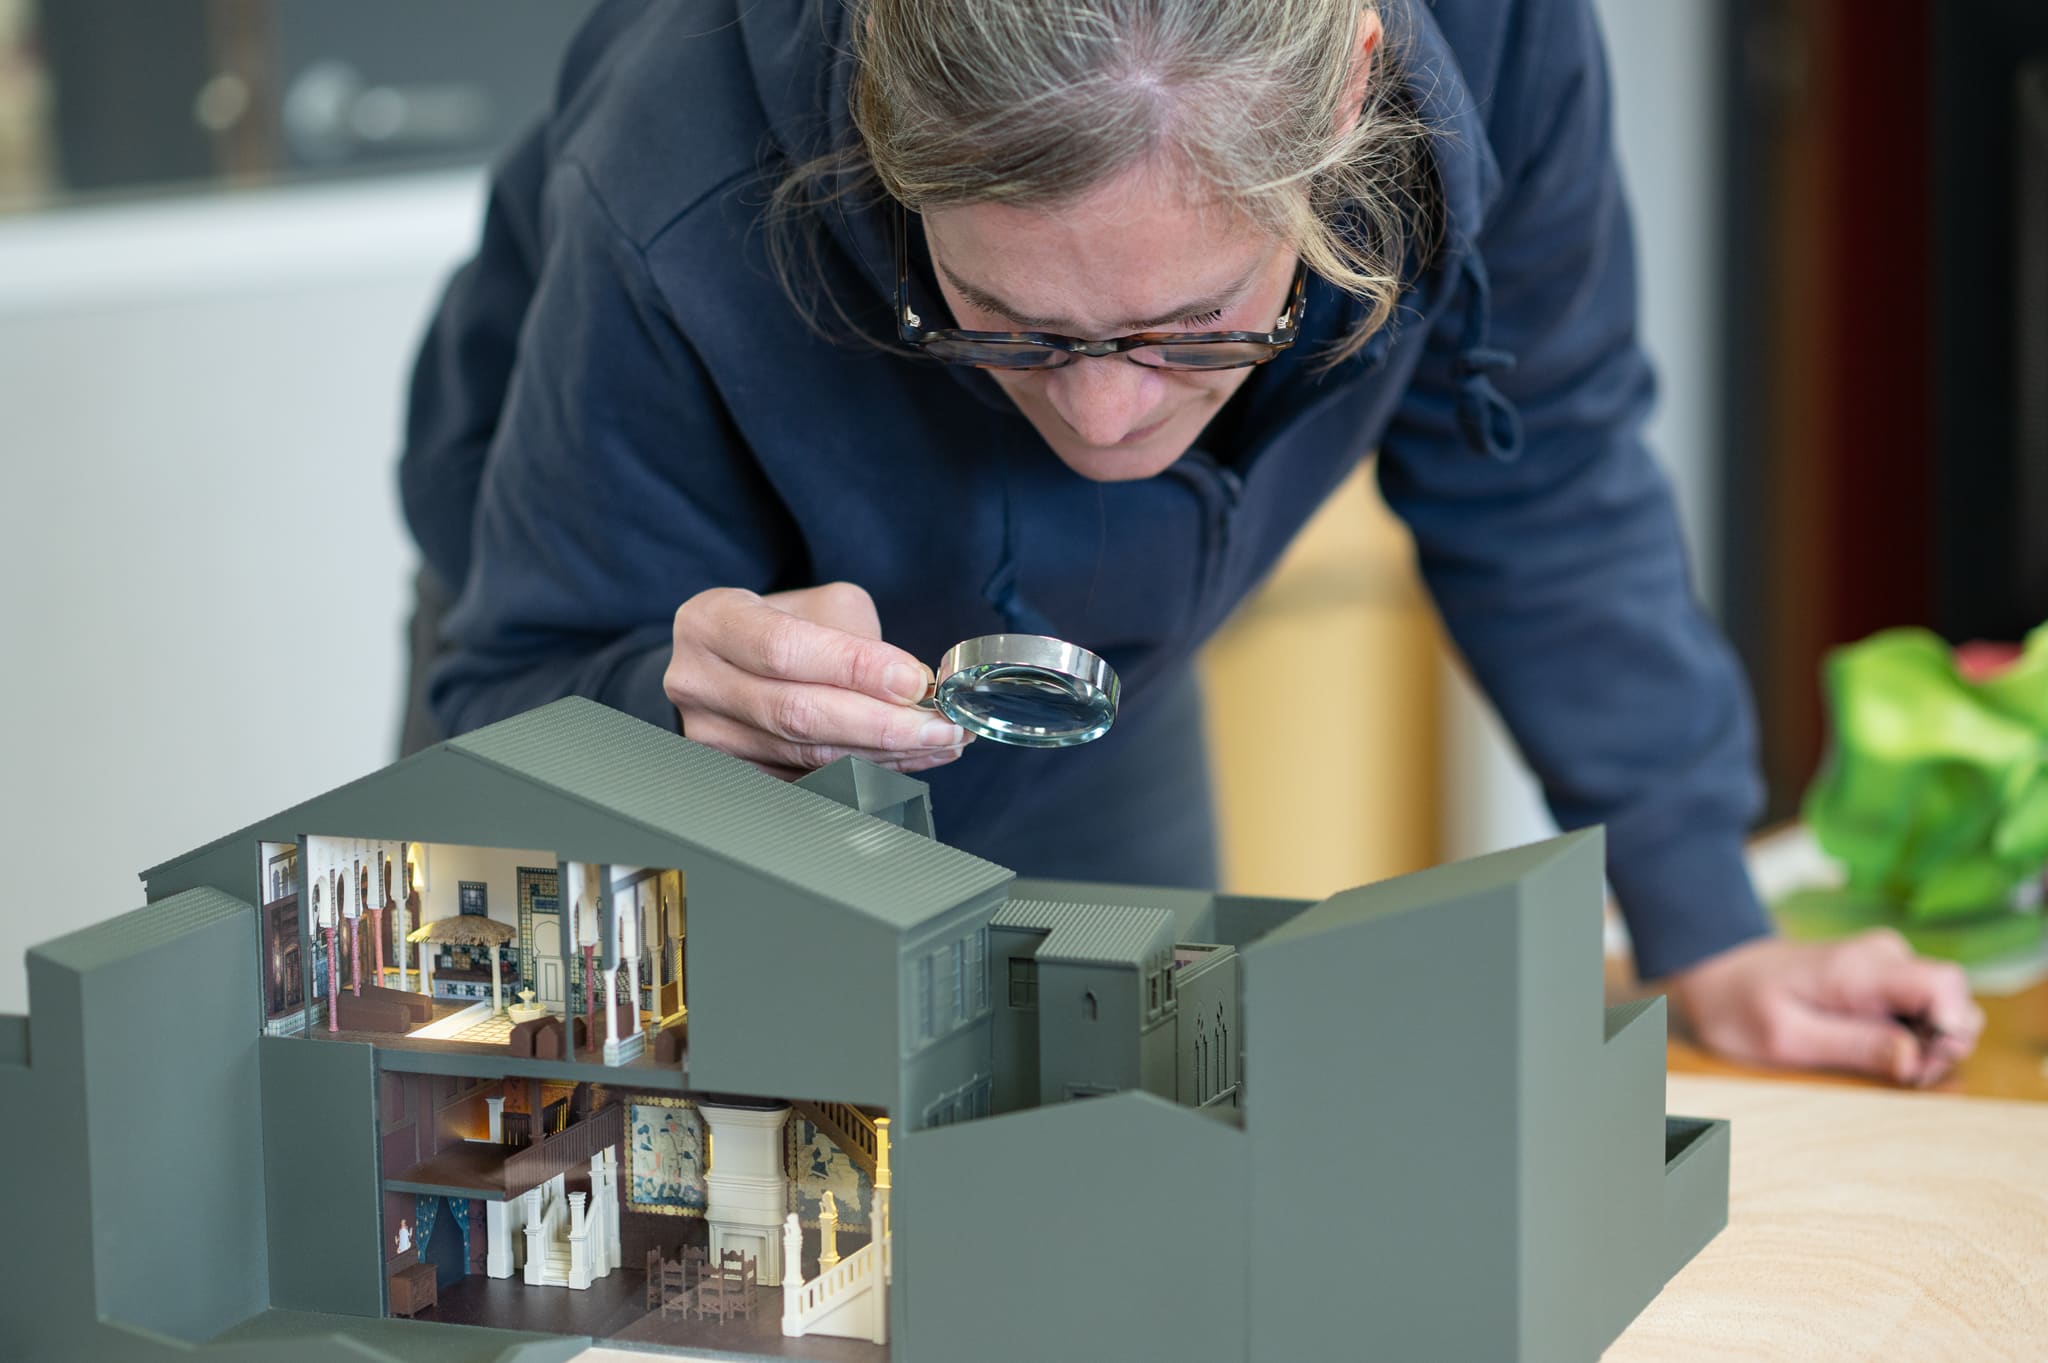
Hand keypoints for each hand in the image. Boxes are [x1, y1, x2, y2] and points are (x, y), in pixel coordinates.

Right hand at [663, 582, 969, 778]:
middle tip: (943, 723)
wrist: (727, 661)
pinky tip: (911, 759)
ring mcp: (714, 736)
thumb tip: (913, 685)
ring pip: (809, 755)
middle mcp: (701, 682)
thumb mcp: (814, 605)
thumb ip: (858, 636)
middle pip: (797, 713)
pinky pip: (814, 780)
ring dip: (887, 753)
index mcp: (713, 622)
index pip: (783, 649)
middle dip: (882, 723)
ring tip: (941, 740)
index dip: (853, 668)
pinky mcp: (739, 773)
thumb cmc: (780, 625)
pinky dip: (871, 772)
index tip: (913, 681)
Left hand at [1667, 928, 1984, 1086]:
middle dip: (1942, 1046)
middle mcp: (1886, 957)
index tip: (1917, 1065)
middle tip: (1897, 1075)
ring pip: (1946, 1008)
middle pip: (1956, 1001)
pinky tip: (1878, 1050)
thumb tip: (1917, 1059)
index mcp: (1861, 967)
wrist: (1717, 971)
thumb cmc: (1741, 1006)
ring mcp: (1888, 965)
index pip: (1946, 985)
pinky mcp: (1884, 980)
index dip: (1950, 1030)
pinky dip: (1913, 1036)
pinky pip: (1923, 1010)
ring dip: (1928, 1045)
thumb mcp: (1787, 1038)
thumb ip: (1854, 1046)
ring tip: (1878, 1063)